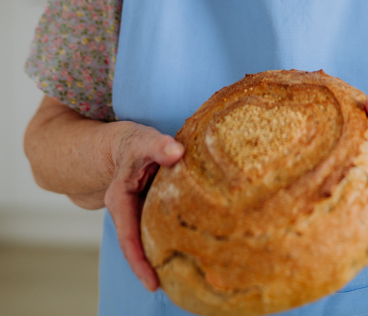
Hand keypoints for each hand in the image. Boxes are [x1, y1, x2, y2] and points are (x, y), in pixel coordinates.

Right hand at [104, 123, 184, 290]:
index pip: (128, 237)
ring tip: (181, 277)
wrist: (123, 144)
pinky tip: (187, 248)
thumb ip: (158, 145)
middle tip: (170, 288)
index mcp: (121, 200)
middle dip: (150, 267)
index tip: (152, 282)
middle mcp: (127, 212)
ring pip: (148, 239)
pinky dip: (169, 240)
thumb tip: (177, 152)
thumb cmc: (132, 142)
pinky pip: (157, 229)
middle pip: (138, 245)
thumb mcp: (142, 140)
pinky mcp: (149, 211)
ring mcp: (137, 214)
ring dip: (160, 256)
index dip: (139, 261)